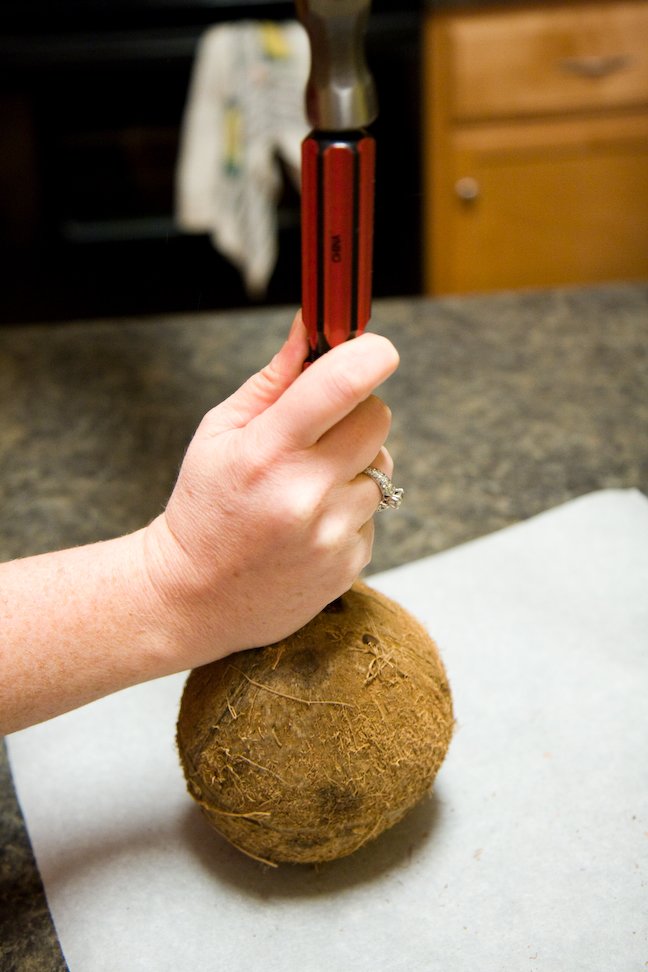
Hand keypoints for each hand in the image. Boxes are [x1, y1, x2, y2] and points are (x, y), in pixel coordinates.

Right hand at [142, 312, 398, 667]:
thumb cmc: (204, 507)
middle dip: (356, 410)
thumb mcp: (220, 433)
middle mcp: (305, 494)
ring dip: (353, 466)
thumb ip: (274, 380)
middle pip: (377, 418)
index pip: (341, 384)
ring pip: (381, 467)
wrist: (195, 598)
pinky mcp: (349, 564)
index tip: (375, 350)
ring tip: (305, 488)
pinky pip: (374, 513)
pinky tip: (309, 525)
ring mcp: (331, 534)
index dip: (370, 355)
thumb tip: (311, 325)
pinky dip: (349, 510)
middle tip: (323, 428)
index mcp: (267, 452)